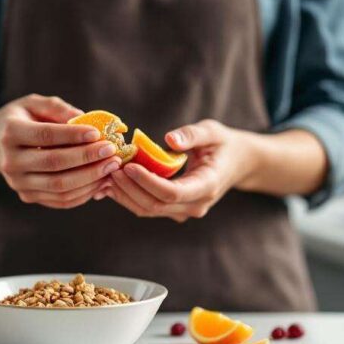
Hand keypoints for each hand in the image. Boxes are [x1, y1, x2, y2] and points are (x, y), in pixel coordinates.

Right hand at [0, 94, 120, 208]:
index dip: (73, 136)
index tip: (98, 133)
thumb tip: (84, 118)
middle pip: (54, 164)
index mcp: (10, 133)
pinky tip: (100, 181)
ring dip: (90, 179)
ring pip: (59, 187)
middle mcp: (10, 161)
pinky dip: (83, 193)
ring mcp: (17, 183)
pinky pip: (60, 200)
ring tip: (111, 167)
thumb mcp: (34, 103)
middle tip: (112, 152)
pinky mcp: (27, 196)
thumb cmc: (22, 117)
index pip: (46, 137)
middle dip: (87, 159)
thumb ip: (57, 108)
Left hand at [107, 119, 258, 222]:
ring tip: (107, 173)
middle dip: (129, 187)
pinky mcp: (174, 210)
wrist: (236, 164)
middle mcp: (195, 205)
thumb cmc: (223, 144)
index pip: (172, 192)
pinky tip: (113, 181)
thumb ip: (192, 135)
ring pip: (148, 210)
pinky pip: (148, 207)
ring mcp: (184, 211)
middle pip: (155, 205)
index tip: (128, 165)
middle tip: (110, 167)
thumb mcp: (212, 132)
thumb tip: (169, 139)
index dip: (147, 181)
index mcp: (207, 186)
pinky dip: (129, 196)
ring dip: (125, 194)